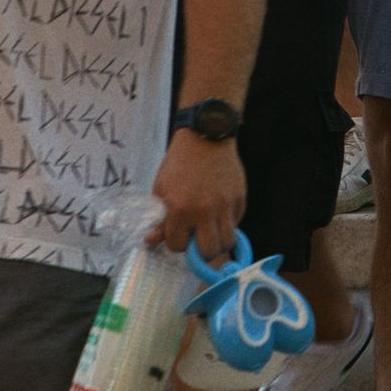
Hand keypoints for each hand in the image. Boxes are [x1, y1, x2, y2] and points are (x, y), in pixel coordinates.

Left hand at [152, 130, 244, 260]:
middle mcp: (204, 211)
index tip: (178, 234)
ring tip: (211, 233)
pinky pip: (236, 223)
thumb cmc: (179, 163)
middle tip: (198, 242)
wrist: (206, 136)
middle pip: (209, 252)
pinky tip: (220, 213)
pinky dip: (228, 224)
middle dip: (202, 253)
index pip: (178, 246)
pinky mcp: (239, 199)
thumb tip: (151, 241)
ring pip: (228, 242)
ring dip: (218, 242)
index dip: (176, 243)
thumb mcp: (162, 188)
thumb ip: (160, 218)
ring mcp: (224, 205)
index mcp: (179, 208)